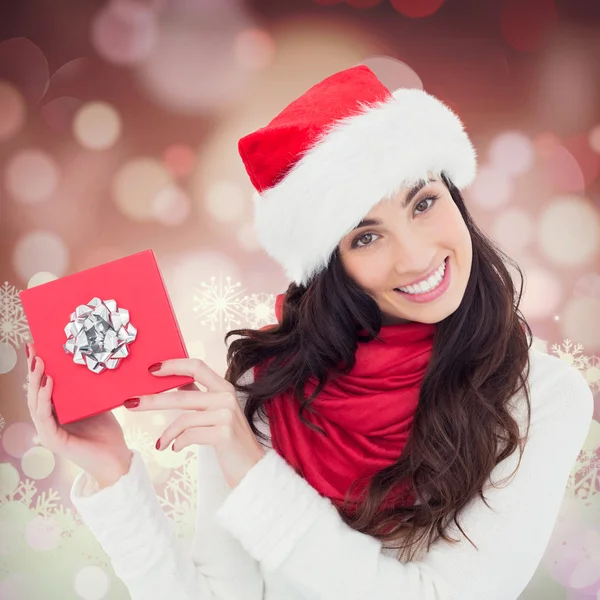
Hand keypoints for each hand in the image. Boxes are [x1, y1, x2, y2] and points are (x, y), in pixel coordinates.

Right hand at [25, 343, 132, 485]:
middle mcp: (48, 421)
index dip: (38, 368)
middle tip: (33, 349)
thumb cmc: (107, 432)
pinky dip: (45, 399)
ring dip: (36, 381)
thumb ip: (89, 388)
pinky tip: (49, 384)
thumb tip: (90, 362)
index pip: (42, 386)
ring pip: (35, 403)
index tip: (36, 346)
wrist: (116, 458)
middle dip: (32, 369)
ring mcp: (48, 431)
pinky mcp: (53, 440)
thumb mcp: (97, 403)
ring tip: (39, 362)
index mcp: (56, 412)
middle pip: (34, 392)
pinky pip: (44, 416)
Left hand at [123, 358, 265, 488]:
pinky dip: (178, 443)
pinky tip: (176, 449)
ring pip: (183, 418)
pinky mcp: (223, 433)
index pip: (196, 366)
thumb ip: (200, 395)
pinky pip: (189, 435)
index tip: (151, 369)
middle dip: (152, 399)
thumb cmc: (230, 440)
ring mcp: (226, 415)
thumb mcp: (217, 412)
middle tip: (131, 402)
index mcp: (224, 387)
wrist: (253, 468)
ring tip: (160, 443)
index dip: (173, 365)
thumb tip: (177, 381)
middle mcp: (226, 397)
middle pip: (181, 394)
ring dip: (166, 433)